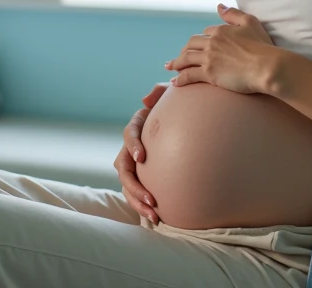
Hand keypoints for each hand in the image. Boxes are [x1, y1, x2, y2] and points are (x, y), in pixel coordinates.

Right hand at [113, 82, 168, 222]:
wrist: (188, 124)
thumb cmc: (180, 106)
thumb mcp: (172, 94)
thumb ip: (161, 91)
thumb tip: (146, 100)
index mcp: (139, 124)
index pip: (129, 133)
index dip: (132, 144)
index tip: (142, 156)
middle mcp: (133, 146)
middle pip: (123, 166)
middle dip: (134, 185)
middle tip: (151, 199)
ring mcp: (135, 163)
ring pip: (127, 185)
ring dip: (137, 201)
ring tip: (154, 215)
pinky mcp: (143, 177)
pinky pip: (138, 194)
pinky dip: (144, 207)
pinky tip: (159, 219)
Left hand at [164, 4, 274, 93]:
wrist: (267, 66)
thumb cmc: (263, 46)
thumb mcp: (250, 22)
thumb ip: (233, 14)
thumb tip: (219, 6)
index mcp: (221, 30)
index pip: (206, 33)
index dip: (203, 39)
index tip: (200, 45)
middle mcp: (212, 42)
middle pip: (192, 44)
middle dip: (184, 50)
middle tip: (180, 56)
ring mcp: (209, 58)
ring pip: (186, 58)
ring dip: (176, 63)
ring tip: (170, 67)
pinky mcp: (209, 73)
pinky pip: (189, 75)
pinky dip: (180, 78)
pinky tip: (174, 82)